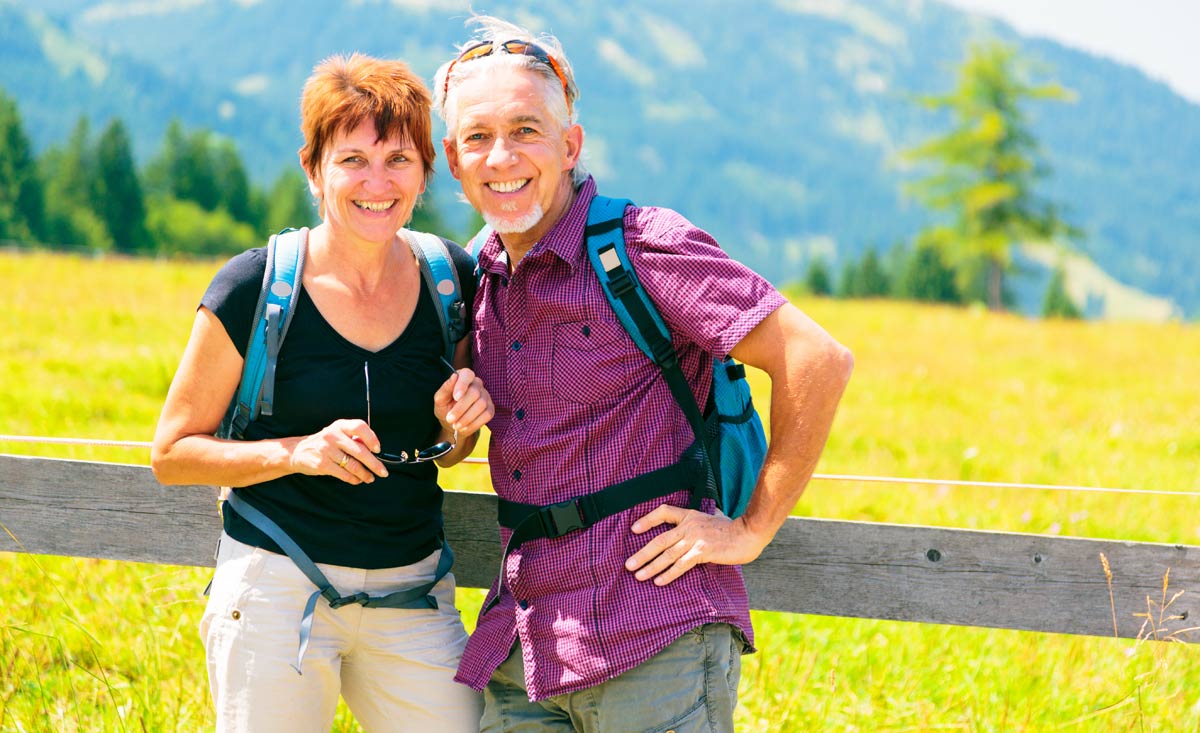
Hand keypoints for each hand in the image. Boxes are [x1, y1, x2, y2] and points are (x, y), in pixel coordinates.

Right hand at [290, 418, 387, 483]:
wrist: (298, 451)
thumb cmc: (324, 443)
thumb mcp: (338, 434)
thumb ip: (354, 439)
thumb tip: (374, 451)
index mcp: (340, 426)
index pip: (359, 427)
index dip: (371, 438)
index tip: (378, 450)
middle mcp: (332, 436)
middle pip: (359, 450)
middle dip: (374, 464)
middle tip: (383, 472)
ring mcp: (326, 450)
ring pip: (353, 465)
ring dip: (365, 474)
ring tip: (370, 478)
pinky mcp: (322, 464)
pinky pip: (343, 474)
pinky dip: (353, 479)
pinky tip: (358, 480)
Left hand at [434, 367, 493, 436]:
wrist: (453, 423)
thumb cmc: (445, 407)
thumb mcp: (440, 399)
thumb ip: (446, 388)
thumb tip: (454, 376)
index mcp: (463, 377)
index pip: (467, 374)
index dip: (462, 385)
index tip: (456, 397)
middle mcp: (477, 384)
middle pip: (474, 393)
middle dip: (460, 408)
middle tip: (449, 419)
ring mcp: (486, 396)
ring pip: (481, 405)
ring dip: (466, 418)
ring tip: (455, 425)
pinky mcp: (490, 409)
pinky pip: (486, 415)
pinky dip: (473, 424)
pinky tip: (464, 427)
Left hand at [624, 506, 770, 585]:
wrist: (749, 533)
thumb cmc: (733, 528)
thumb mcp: (714, 517)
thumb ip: (704, 518)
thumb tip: (704, 518)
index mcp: (690, 515)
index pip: (663, 512)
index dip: (647, 520)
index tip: (634, 529)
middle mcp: (689, 525)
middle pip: (659, 540)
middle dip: (642, 554)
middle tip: (628, 565)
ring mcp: (695, 538)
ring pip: (667, 554)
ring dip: (651, 566)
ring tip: (638, 576)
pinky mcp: (702, 552)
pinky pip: (681, 564)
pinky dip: (669, 573)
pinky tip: (659, 581)